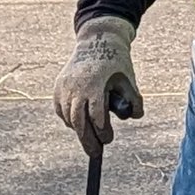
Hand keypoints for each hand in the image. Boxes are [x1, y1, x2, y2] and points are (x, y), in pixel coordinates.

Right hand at [55, 16, 142, 151]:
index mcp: (95, 85)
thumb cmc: (116, 64)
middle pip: (78, 121)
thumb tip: (135, 116)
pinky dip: (68, 119)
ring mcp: (65, 86)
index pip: (96, 116)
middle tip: (95, 153)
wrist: (97, 41)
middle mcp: (76, 86)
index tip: (109, 139)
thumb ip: (134, 100)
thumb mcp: (129, 80)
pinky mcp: (58, 86)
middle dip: (87, 139)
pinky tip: (78, 123)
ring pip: (68, 116)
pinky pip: (60, 109)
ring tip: (89, 137)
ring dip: (78, 129)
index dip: (102, 131)